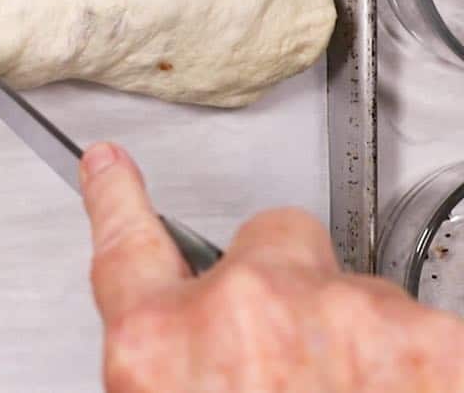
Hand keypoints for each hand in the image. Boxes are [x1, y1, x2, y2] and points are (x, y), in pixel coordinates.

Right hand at [80, 142, 463, 392]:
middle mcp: (240, 311)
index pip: (125, 246)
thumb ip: (171, 371)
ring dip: (358, 341)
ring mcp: (339, 315)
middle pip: (270, 242)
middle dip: (285, 285)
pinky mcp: (428, 339)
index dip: (116, 200)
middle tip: (298, 362)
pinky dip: (419, 370)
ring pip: (356, 288)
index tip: (111, 169)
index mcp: (159, 346)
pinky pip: (422, 328)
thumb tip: (186, 359)